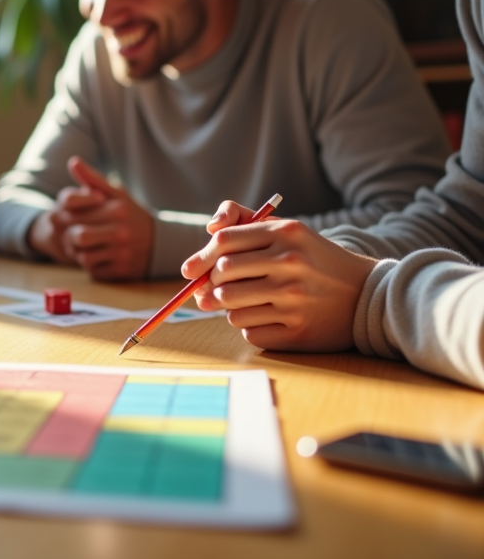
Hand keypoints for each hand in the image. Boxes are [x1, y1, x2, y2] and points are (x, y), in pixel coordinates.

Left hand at [26, 156, 153, 279]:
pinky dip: (92, 266)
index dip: (64, 217)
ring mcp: (123, 253)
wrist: (159, 242)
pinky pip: (93, 272)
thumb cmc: (130, 214)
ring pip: (83, 257)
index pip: (74, 214)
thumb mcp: (116, 194)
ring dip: (79, 253)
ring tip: (85, 246)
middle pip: (77, 237)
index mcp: (116, 209)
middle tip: (71, 234)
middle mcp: (121, 232)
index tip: (64, 217)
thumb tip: (73, 161)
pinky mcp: (122, 271)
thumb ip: (92, 179)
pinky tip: (98, 256)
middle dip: (70, 237)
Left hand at [181, 200, 377, 352]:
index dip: (201, 257)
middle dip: (212, 283)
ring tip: (248, 302)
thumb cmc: (314, 260)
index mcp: (286, 233)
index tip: (190, 271)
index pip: (224, 242)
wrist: (368, 295)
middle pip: (222, 274)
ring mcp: (295, 300)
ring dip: (230, 308)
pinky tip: (269, 318)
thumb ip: (243, 226)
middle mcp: (291, 264)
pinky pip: (250, 332)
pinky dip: (251, 327)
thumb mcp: (288, 232)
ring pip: (230, 307)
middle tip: (218, 288)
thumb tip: (204, 241)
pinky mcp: (299, 332)